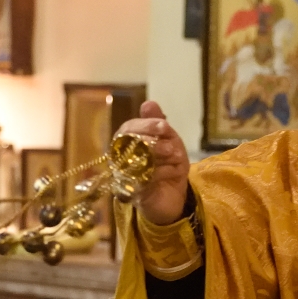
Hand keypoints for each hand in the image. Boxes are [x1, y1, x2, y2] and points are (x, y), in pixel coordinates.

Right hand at [115, 101, 190, 225]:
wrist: (174, 196)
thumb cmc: (168, 164)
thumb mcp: (169, 140)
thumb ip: (158, 122)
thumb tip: (148, 102)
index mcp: (127, 142)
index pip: (128, 128)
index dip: (146, 125)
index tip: (164, 126)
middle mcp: (120, 157)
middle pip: (127, 144)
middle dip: (152, 142)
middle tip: (171, 146)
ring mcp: (124, 175)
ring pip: (136, 160)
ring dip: (161, 158)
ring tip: (177, 158)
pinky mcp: (132, 192)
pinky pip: (143, 179)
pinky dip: (163, 173)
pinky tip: (175, 172)